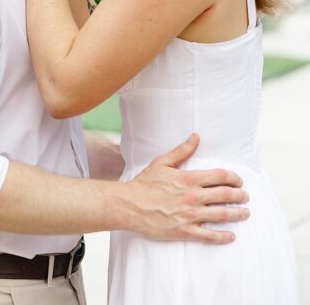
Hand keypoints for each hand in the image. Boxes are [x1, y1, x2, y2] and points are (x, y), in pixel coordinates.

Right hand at [125, 133, 248, 243]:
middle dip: (240, 195)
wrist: (128, 205)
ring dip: (238, 214)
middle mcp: (192, 197)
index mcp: (187, 179)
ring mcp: (190, 215)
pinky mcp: (185, 231)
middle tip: (245, 197)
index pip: (220, 176)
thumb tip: (196, 137)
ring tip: (245, 213)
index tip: (238, 181)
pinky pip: (210, 236)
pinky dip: (223, 236)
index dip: (234, 178)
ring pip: (222, 215)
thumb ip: (181, 151)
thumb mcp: (161, 163)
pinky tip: (231, 236)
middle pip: (226, 195)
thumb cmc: (144, 184)